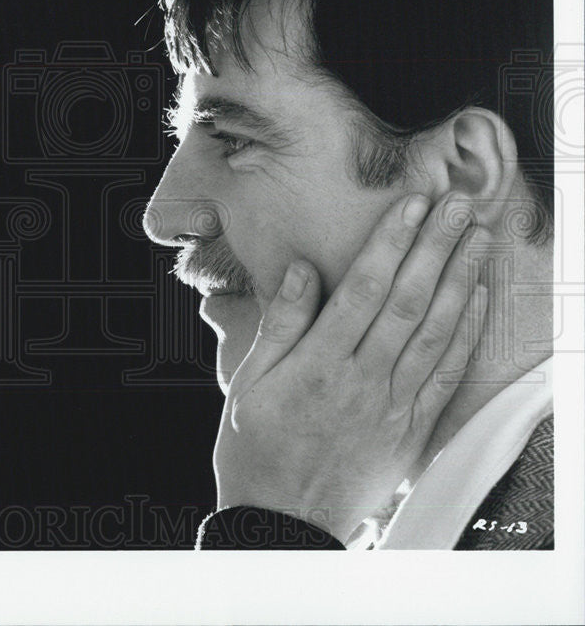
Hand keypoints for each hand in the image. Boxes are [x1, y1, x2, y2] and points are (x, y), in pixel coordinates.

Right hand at [213, 193, 488, 544]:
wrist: (281, 523)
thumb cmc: (255, 450)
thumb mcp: (249, 384)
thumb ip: (280, 325)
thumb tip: (299, 270)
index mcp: (318, 365)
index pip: (363, 289)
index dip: (391, 242)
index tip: (411, 204)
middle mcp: (362, 380)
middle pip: (408, 302)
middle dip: (435, 247)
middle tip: (456, 204)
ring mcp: (392, 406)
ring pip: (436, 333)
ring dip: (461, 280)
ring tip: (476, 238)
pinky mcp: (411, 430)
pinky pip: (446, 375)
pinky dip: (466, 335)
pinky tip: (478, 301)